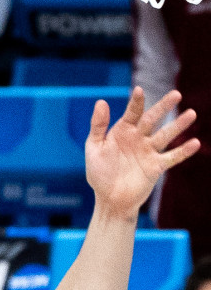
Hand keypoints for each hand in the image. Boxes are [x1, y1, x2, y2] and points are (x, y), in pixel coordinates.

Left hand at [85, 87, 197, 218]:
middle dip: (164, 107)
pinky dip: (183, 151)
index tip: (139, 90)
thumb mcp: (93, 148)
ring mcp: (149, 151)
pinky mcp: (156, 166)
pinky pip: (172, 157)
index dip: (136, 102)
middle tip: (176, 94)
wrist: (109, 199)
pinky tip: (195, 143)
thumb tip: (101, 102)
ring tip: (191, 114)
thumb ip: (98, 126)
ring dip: (178, 125)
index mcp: (123, 131)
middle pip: (153, 119)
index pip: (132, 113)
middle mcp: (138, 138)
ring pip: (165, 135)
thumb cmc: (99, 172)